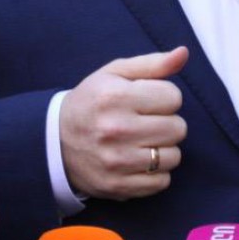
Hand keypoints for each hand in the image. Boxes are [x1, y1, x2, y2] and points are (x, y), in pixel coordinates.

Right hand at [60, 46, 188, 199]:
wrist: (55, 142)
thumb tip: (183, 53)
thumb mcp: (115, 74)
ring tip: (143, 141)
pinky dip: (156, 172)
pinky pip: (162, 182)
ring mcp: (117, 162)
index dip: (164, 96)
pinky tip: (139, 161)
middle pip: (178, 128)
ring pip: (173, 156)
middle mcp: (116, 129)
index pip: (174, 97)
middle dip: (167, 122)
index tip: (148, 100)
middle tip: (146, 121)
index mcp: (116, 97)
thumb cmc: (92, 102)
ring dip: (163, 148)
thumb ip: (153, 63)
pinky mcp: (118, 186)